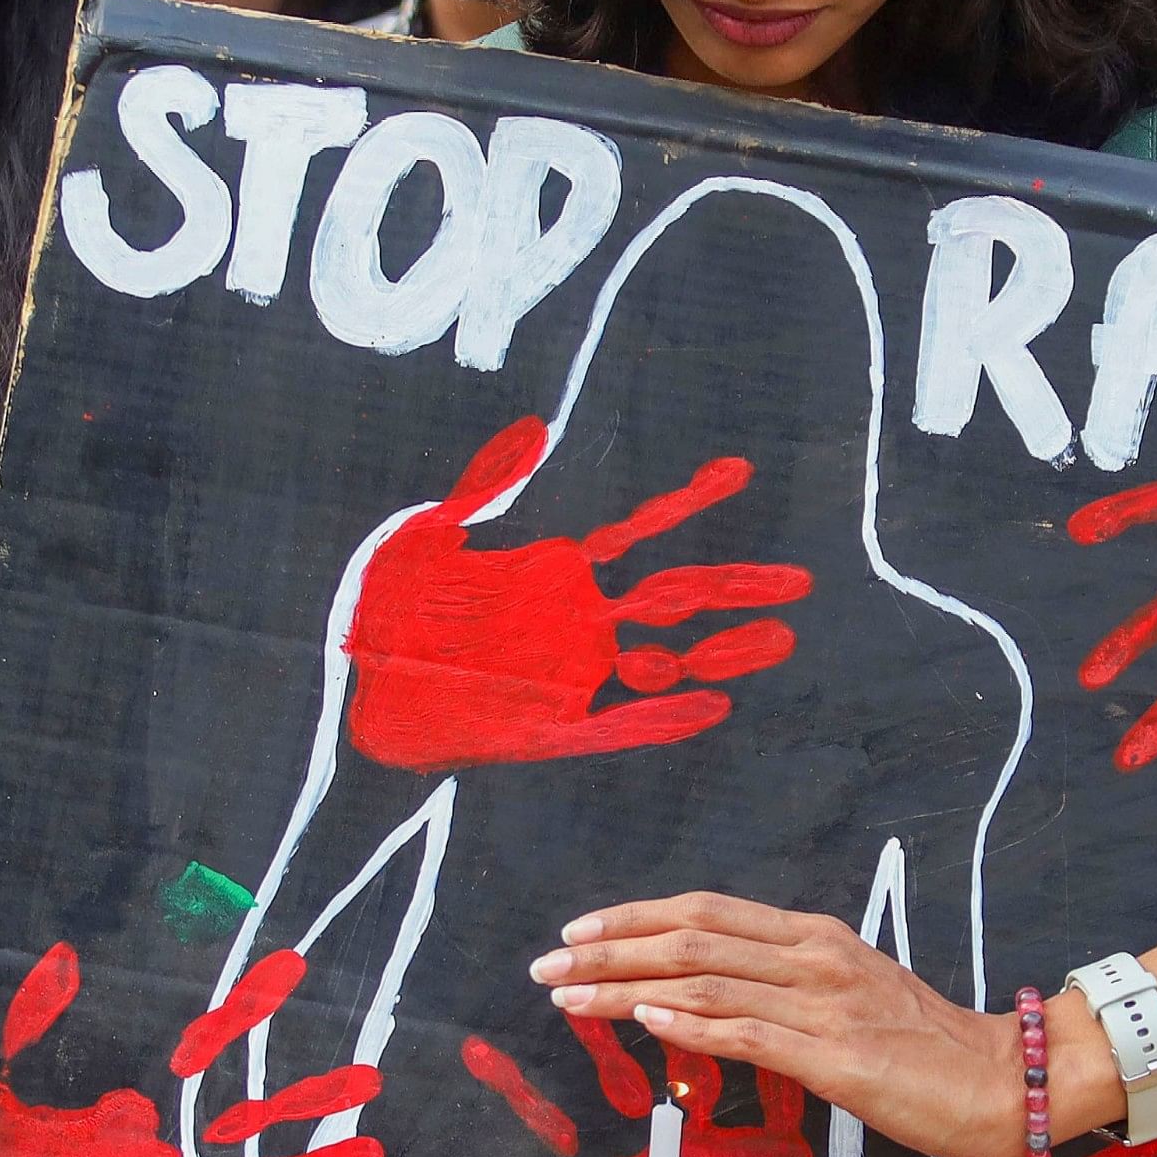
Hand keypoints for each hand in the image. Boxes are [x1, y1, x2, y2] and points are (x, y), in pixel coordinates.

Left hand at [345, 418, 807, 772]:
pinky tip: (711, 708)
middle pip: (673, 600)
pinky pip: (618, 724)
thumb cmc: (388, 606)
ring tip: (779, 639)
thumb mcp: (431, 534)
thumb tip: (535, 430)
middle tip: (801, 580)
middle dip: (734, 589)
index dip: (686, 503)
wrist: (356, 685)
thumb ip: (486, 486)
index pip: (638, 533)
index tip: (737, 473)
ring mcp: (570, 676)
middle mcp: (578, 625)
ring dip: (718, 654)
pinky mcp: (549, 727)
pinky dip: (663, 717)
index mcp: (557, 576)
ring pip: (663, 661)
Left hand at [532, 890, 1031, 1156]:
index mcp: (813, 936)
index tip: (577, 931)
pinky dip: (692, 1023)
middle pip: (692, 937)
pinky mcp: (835, 1056)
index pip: (706, 910)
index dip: (635, 916)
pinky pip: (751, 1032)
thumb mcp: (848, 993)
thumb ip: (782, 985)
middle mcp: (813, 956)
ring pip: (706, 981)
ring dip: (628, 987)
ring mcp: (824, 1003)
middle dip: (610, 949)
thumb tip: (706, 993)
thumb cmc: (923, 1043)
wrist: (999, 1079)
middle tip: (548, 963)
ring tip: (570, 994)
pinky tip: (648, 1020)